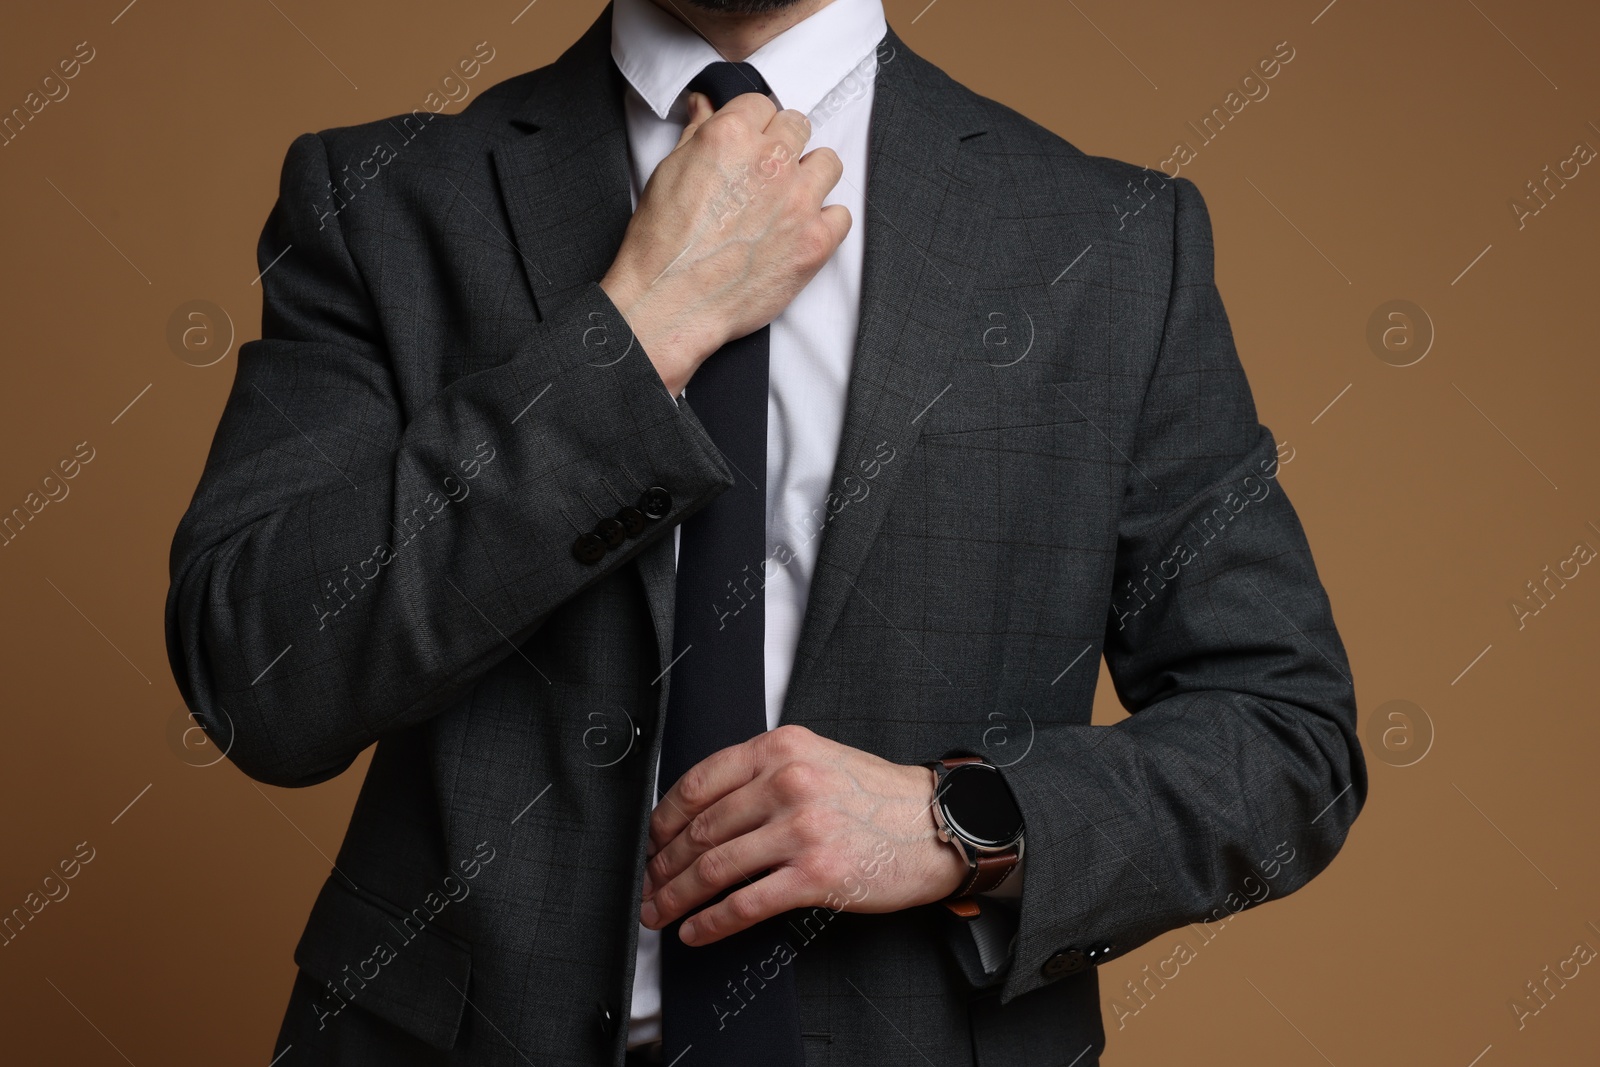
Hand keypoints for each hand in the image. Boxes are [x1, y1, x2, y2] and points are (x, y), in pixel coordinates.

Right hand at [600, 91, 851, 395]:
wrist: (670, 302)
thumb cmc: (662, 243)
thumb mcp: (668, 172)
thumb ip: (696, 132)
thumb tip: (705, 104)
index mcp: (732, 136)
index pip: (762, 105)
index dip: (754, 125)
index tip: (749, 144)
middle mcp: (770, 163)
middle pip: (798, 127)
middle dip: (783, 145)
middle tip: (765, 173)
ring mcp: (798, 202)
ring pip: (828, 163)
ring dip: (810, 176)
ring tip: (787, 200)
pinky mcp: (815, 242)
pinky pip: (841, 215)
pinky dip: (825, 222)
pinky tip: (800, 232)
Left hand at [640, 725, 967, 945]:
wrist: (938, 824)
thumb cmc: (879, 796)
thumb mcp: (818, 758)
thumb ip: (765, 771)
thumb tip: (702, 810)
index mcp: (780, 748)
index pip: (698, 783)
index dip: (662, 819)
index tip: (651, 841)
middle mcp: (787, 782)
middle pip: (700, 829)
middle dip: (662, 864)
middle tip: (648, 885)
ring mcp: (801, 828)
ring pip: (714, 867)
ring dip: (677, 896)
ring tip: (661, 912)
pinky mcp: (816, 873)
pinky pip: (745, 903)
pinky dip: (711, 922)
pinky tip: (696, 931)